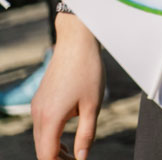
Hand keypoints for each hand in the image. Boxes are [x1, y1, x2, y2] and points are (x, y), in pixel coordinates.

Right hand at [32, 14, 101, 159]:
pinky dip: (52, 135)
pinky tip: (66, 137)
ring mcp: (37, 106)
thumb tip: (82, 158)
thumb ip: (87, 134)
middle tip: (78, 159)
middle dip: (57, 159)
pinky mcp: (40, 100)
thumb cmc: (88, 72)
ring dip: (54, 148)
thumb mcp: (93, 105)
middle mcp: (38, 114)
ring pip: (40, 137)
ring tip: (74, 153)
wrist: (76, 43)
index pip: (47, 155)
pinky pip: (42, 125)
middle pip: (42, 149)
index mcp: (50, 119)